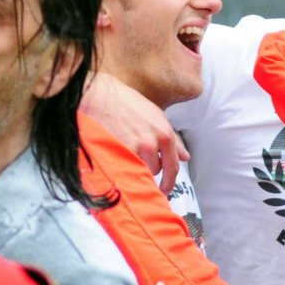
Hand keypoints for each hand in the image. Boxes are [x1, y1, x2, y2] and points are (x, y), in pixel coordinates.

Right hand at [81, 73, 186, 192]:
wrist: (99, 96)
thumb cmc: (125, 102)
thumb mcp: (155, 116)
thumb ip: (172, 139)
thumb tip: (185, 157)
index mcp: (164, 132)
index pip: (173, 165)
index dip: (170, 181)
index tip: (166, 188)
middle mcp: (153, 142)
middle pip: (156, 169)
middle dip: (148, 165)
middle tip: (136, 153)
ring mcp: (136, 148)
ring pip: (140, 170)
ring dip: (134, 165)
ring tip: (124, 148)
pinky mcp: (120, 152)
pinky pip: (126, 168)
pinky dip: (122, 165)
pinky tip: (116, 153)